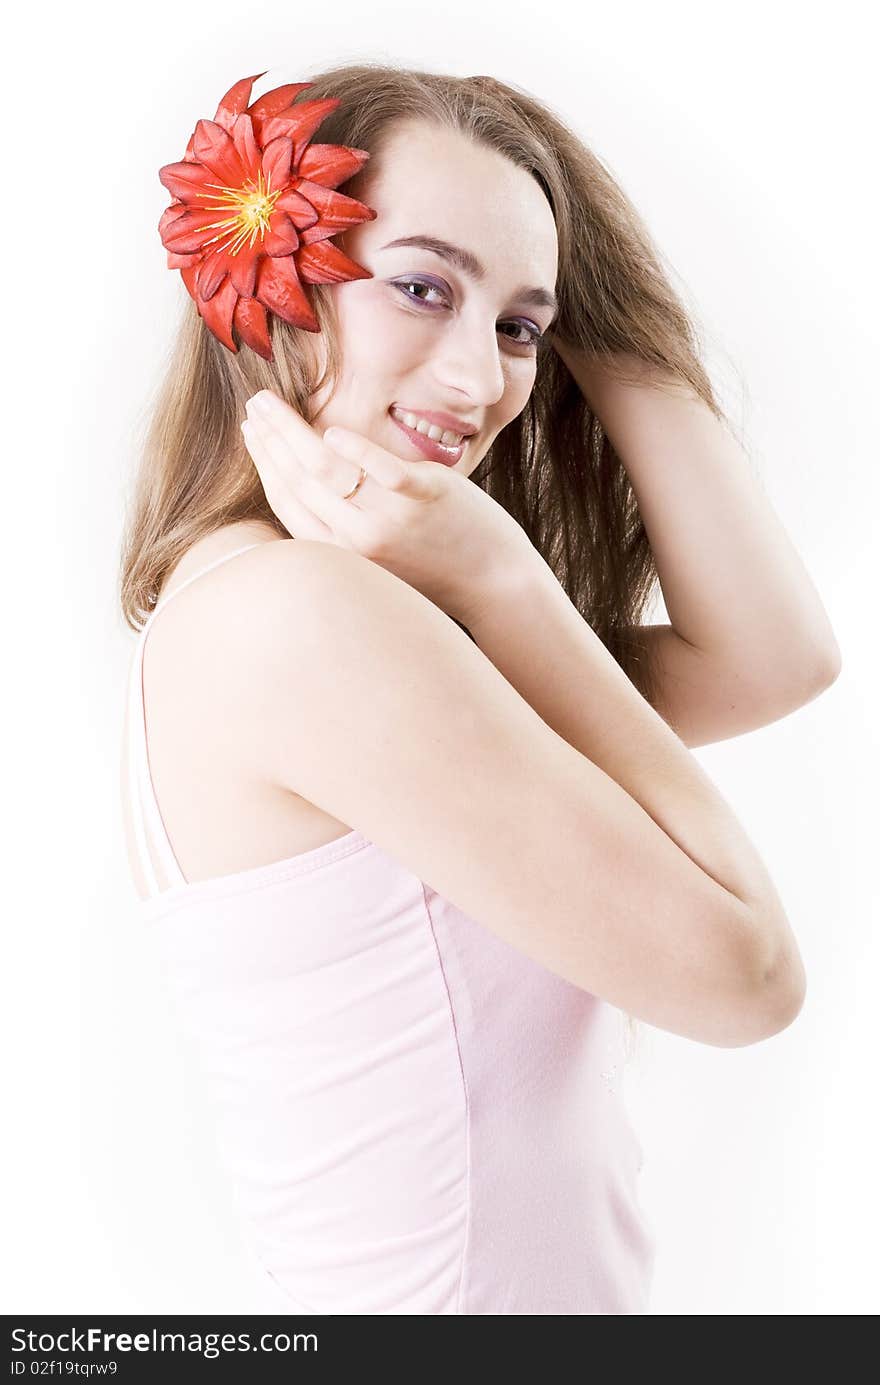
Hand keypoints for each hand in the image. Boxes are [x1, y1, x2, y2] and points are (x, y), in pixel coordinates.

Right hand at [240, 389, 538, 628]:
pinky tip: (333, 432)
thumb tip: (311, 475)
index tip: (250, 431)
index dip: (264, 463)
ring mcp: (390, 517)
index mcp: (341, 551)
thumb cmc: (433, 562)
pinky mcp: (425, 496)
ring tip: (274, 403)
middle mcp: (357, 539)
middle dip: (269, 438)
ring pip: (327, 471)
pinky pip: (384, 471)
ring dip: (293, 432)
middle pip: (298, 480)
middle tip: (254, 404)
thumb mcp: (376, 550)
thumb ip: (342, 520)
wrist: (492, 581)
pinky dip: (358, 451)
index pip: (287, 500)